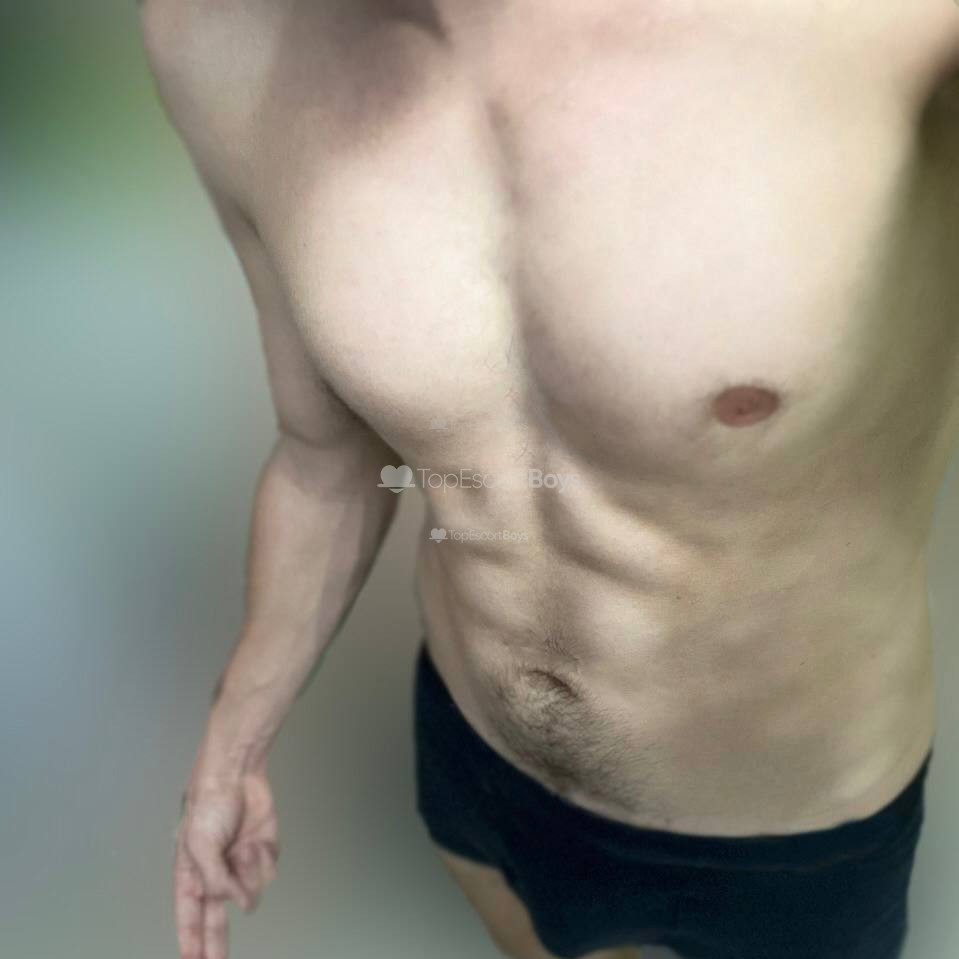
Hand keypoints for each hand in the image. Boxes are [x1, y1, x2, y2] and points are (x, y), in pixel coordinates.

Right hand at [174, 768, 278, 958]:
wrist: (238, 773)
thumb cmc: (209, 804)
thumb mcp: (198, 846)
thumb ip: (213, 881)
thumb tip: (234, 905)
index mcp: (192, 872)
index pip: (189, 914)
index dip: (191, 939)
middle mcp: (217, 873)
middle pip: (217, 918)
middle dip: (217, 944)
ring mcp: (241, 864)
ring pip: (249, 891)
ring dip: (248, 872)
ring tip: (243, 847)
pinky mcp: (263, 852)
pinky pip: (267, 871)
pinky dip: (263, 859)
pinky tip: (256, 840)